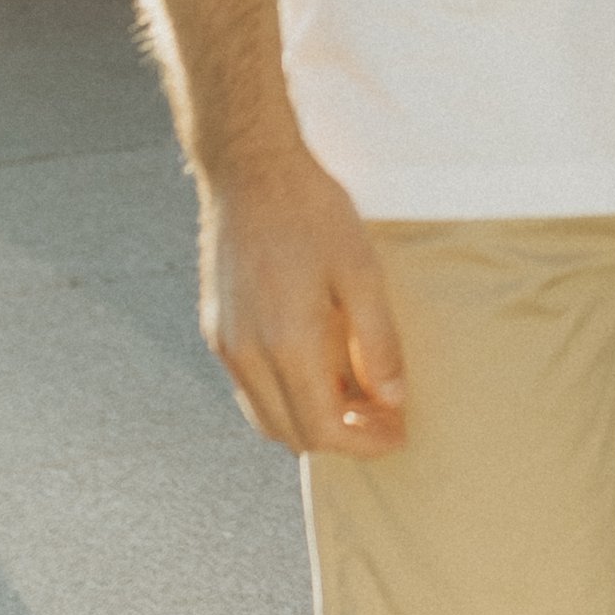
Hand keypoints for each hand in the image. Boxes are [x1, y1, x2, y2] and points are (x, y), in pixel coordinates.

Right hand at [198, 139, 407, 457]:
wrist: (250, 170)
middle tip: (383, 420)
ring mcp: (226, 345)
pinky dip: (284, 399)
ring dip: (310, 422)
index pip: (323, 429)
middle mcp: (247, 355)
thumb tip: (392, 398)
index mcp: (286, 343)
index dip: (364, 444)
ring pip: (266, 418)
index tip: (397, 435)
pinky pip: (249, 390)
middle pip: (292, 434)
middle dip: (341, 439)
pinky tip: (316, 374)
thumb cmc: (311, 212)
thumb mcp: (362, 271)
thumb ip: (378, 341)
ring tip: (355, 400)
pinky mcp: (217, 331)